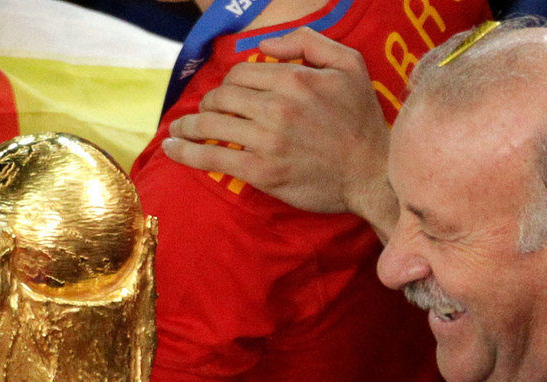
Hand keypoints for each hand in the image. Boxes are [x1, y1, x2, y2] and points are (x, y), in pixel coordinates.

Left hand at [163, 27, 395, 238]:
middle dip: (210, 102)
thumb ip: (307, 43)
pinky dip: (186, 152)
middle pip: (222, 96)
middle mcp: (277, 108)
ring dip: (189, 125)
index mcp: (293, 80)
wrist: (373, 174)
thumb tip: (264, 46)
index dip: (232, 83)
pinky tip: (173, 148)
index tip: (231, 96)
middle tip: (209, 112)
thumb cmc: (362, 121)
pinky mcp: (262, 173)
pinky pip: (213, 158)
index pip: (242, 73)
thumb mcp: (350, 65)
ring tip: (180, 129)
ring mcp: (267, 142)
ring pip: (211, 124)